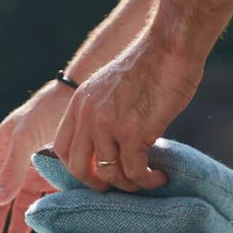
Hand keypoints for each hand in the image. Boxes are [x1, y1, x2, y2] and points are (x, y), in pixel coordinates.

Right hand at [0, 81, 69, 232]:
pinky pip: (45, 205)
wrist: (79, 99)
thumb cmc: (45, 112)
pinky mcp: (54, 178)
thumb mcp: (23, 139)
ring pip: (20, 208)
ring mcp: (33, 172)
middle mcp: (13, 165)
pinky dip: (43, 223)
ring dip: (16, 231)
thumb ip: (11, 170)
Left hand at [53, 38, 201, 190]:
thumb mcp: (111, 87)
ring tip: (146, 180)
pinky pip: (134, 172)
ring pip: (109, 174)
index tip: (96, 175)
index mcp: (79, 104)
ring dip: (128, 184)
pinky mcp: (132, 133)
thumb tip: (110, 143)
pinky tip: (160, 177)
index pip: (62, 148)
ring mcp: (108, 125)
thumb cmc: (151, 64)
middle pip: (77, 168)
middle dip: (96, 184)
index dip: (76, 169)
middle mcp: (88, 116)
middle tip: (117, 186)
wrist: (170, 46)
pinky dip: (148, 181)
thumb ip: (103, 111)